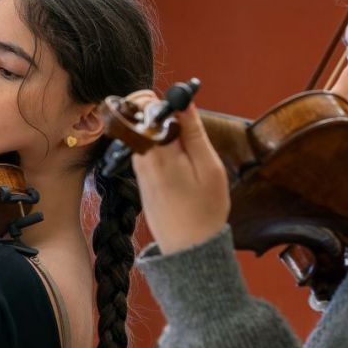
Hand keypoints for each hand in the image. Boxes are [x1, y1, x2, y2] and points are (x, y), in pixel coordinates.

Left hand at [130, 104, 229, 253]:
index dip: (162, 100)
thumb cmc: (204, 210)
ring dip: (163, 131)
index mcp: (156, 153)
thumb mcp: (208, 167)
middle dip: (162, 113)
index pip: (145, 107)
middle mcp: (140, 159)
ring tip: (186, 146)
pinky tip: (179, 160)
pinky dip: (161, 147)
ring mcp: (138, 169)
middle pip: (141, 117)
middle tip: (186, 124)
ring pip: (145, 133)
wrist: (188, 248)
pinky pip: (147, 150)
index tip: (181, 104)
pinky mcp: (141, 178)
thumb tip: (183, 103)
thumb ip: (193, 132)